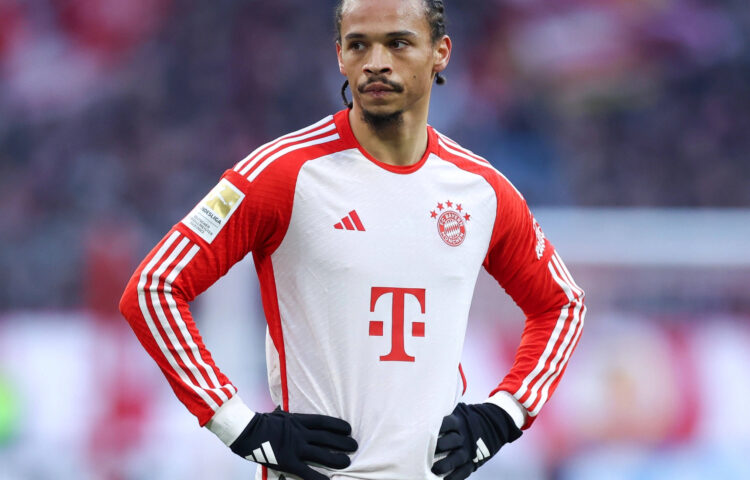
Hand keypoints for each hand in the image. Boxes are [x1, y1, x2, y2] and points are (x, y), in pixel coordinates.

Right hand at [229, 407, 357, 479]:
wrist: (245, 430)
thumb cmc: (260, 422)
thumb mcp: (279, 416)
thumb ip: (290, 418)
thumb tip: (291, 415)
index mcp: (298, 421)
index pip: (323, 422)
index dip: (337, 425)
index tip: (348, 429)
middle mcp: (300, 433)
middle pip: (327, 438)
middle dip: (342, 443)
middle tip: (354, 446)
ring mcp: (295, 447)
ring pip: (321, 454)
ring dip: (336, 459)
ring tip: (347, 462)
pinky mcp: (288, 461)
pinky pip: (307, 472)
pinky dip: (319, 478)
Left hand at [432, 403, 521, 479]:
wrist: (491, 425)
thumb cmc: (465, 419)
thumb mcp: (458, 411)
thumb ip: (443, 411)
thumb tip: (422, 408)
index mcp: (459, 421)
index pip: (447, 423)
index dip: (436, 427)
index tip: (423, 431)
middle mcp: (464, 435)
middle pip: (452, 440)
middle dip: (439, 446)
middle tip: (424, 451)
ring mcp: (470, 449)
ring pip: (457, 458)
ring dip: (445, 464)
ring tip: (434, 470)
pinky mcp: (474, 461)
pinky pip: (464, 471)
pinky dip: (455, 477)